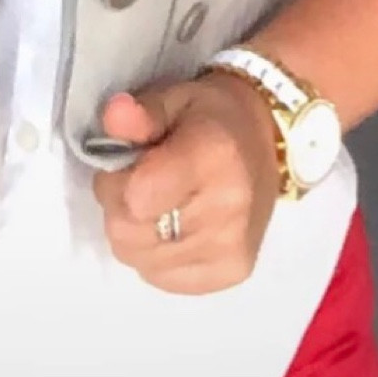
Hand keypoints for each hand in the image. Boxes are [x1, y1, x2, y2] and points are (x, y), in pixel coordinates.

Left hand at [89, 73, 279, 292]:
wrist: (263, 143)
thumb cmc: (211, 118)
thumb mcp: (173, 99)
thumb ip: (140, 114)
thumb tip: (114, 116)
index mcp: (214, 157)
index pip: (135, 196)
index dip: (117, 180)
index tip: (130, 162)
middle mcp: (228, 210)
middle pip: (128, 231)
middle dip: (119, 205)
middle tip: (140, 183)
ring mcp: (231, 249)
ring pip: (137, 257)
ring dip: (134, 232)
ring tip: (157, 205)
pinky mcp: (230, 273)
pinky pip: (159, 277)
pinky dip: (154, 255)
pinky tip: (172, 230)